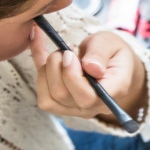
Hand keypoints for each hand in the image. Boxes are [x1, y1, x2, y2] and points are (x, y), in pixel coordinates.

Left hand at [30, 28, 144, 120]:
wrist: (113, 60)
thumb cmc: (114, 51)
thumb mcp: (110, 43)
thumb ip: (100, 53)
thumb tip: (90, 68)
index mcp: (112, 92)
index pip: (87, 98)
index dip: (72, 77)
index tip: (69, 54)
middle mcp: (94, 106)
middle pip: (63, 97)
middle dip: (55, 68)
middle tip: (65, 50)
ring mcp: (76, 108)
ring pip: (48, 99)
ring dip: (45, 71)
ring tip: (58, 54)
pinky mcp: (62, 103)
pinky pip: (42, 94)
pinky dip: (36, 66)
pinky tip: (36, 40)